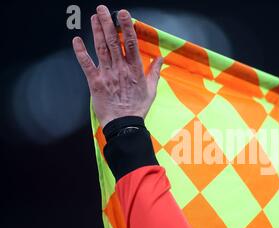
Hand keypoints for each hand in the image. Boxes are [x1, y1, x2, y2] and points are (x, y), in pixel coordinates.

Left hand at [72, 5, 162, 127]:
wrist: (124, 125)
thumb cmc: (138, 108)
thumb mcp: (151, 90)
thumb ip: (155, 72)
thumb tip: (161, 58)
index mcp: (135, 70)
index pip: (131, 44)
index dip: (127, 27)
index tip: (123, 14)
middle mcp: (120, 69)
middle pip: (114, 42)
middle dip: (108, 23)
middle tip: (103, 9)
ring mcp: (107, 75)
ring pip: (101, 49)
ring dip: (97, 32)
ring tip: (94, 17)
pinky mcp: (95, 82)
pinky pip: (87, 65)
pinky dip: (81, 52)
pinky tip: (76, 40)